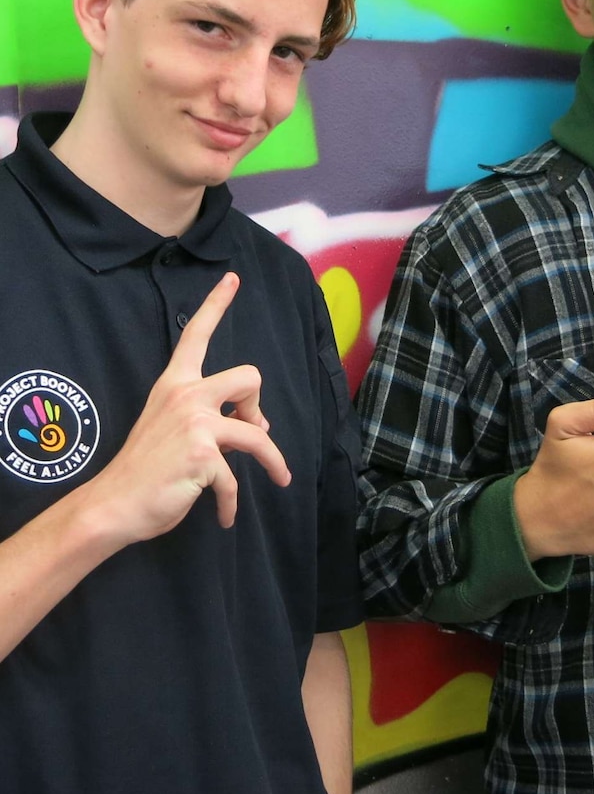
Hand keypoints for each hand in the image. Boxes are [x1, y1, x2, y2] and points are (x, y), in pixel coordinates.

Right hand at [86, 272, 289, 546]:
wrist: (114, 505)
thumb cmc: (144, 470)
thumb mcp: (176, 432)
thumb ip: (210, 419)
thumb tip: (255, 427)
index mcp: (174, 384)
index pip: (196, 335)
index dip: (216, 304)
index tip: (232, 277)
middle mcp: (185, 395)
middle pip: (250, 376)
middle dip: (258, 406)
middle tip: (251, 432)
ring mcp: (195, 423)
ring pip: (257, 431)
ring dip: (273, 460)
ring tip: (278, 477)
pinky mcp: (203, 454)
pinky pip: (236, 477)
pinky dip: (232, 502)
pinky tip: (224, 515)